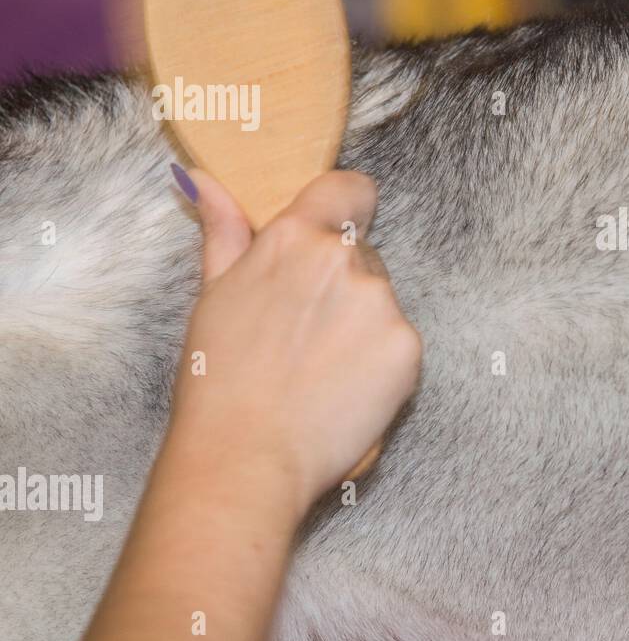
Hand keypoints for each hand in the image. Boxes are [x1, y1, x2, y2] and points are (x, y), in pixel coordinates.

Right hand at [169, 168, 420, 514]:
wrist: (247, 458)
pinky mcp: (408, 347)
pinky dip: (380, 362)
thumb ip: (225, 231)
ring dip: (361, 324)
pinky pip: (399, 341)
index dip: (346, 207)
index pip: (350, 189)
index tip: (336, 231)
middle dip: (340, 284)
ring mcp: (381, 304)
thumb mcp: (214, 294)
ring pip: (381, 300)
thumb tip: (208, 182)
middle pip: (362, 254)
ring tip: (318, 369)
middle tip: (301, 334)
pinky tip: (343, 389)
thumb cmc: (220, 381)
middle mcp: (345, 260)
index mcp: (296, 237)